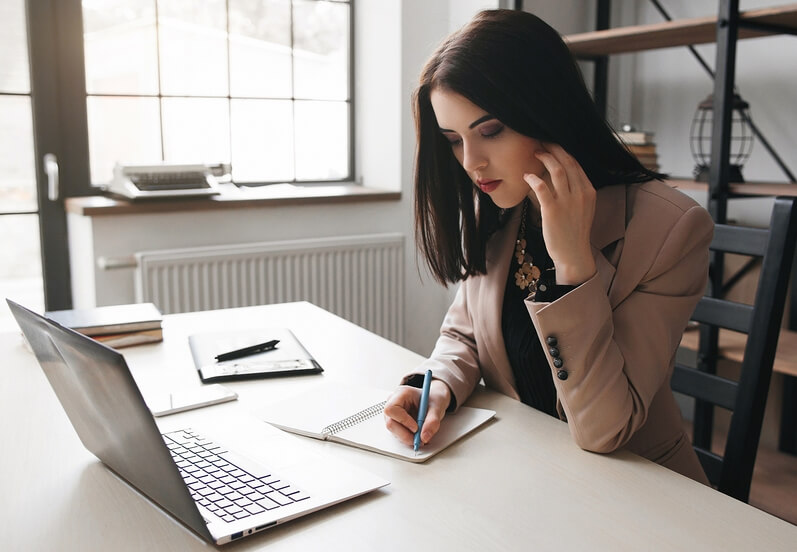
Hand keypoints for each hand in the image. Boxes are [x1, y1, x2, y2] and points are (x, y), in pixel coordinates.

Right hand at [383, 379, 450, 446]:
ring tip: (422, 437)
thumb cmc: (433, 399)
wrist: (433, 401)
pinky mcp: (395, 423)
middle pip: (390, 422)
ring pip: (393, 431)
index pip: (392, 409)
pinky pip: (398, 434)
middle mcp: (393, 403)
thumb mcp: (437, 407)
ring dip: (407, 437)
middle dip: (405, 434)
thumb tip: (424, 437)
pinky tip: (418, 436)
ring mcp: (393, 414)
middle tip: (420, 440)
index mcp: (401, 393)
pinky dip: (408, 438)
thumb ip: (433, 421)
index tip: (416, 428)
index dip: (402, 420)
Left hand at [524, 143, 596, 284]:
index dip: (563, 151)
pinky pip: (542, 187)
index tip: (552, 144)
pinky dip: (533, 178)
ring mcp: (568, 202)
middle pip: (568, 161)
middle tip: (541, 141)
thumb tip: (553, 176)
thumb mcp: (580, 208)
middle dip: (554, 148)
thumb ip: (572, 192)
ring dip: (545, 158)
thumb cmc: (573, 231)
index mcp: (588, 191)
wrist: (573, 254)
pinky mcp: (552, 211)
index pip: (576, 163)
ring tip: (535, 153)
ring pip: (557, 170)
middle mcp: (581, 193)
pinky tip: (526, 175)